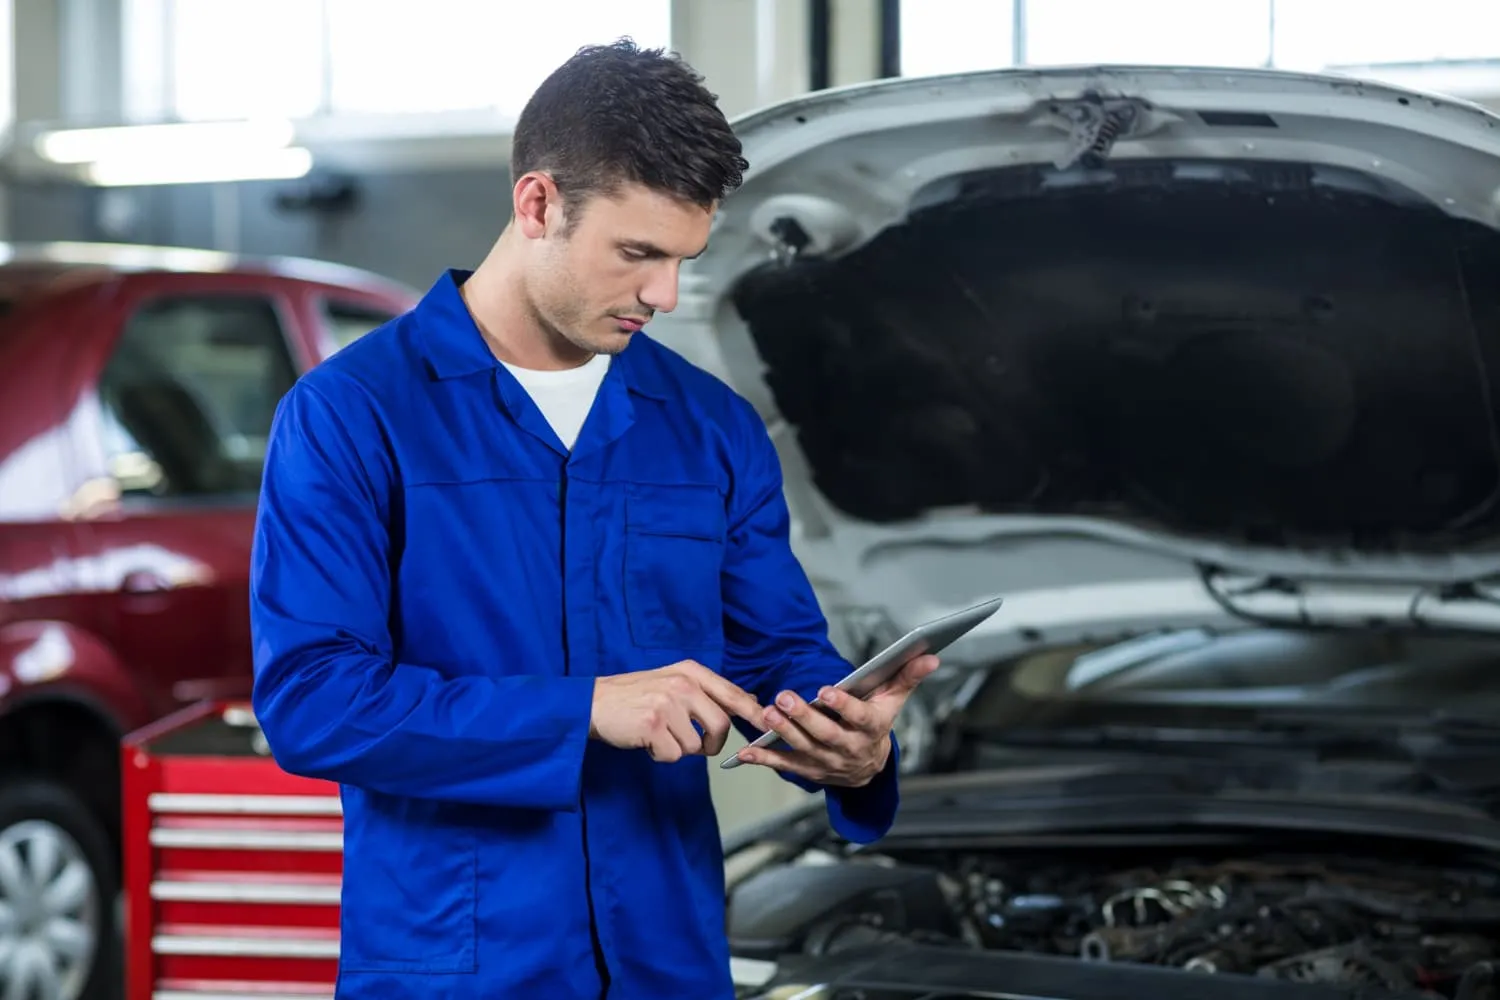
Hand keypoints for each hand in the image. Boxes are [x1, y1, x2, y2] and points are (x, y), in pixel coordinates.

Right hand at [590, 660, 763, 762]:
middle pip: (721, 725)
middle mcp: (682, 684)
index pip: (732, 693)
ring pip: (695, 745)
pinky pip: (673, 755)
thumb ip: (706, 692)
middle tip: (697, 745)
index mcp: (690, 671)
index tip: (767, 725)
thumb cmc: (634, 696)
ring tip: (658, 734)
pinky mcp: (653, 726)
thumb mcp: (672, 681)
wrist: (592, 703)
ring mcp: (667, 704)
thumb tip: (748, 702)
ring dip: (679, 748)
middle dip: (712, 744)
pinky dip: (661, 755)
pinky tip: (646, 740)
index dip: (752, 712)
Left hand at [735, 654, 940, 786]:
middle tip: (784, 697)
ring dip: (783, 732)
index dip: (843, 705)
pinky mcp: (807, 770)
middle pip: (826, 734)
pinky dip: (764, 758)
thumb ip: (908, 676)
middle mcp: (848, 749)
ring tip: (768, 712)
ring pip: (803, 748)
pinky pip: (784, 765)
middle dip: (804, 716)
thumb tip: (930, 655)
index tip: (826, 690)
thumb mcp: (894, 699)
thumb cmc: (877, 723)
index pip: (858, 718)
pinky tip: (746, 751)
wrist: (868, 769)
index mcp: (871, 730)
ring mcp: (826, 762)